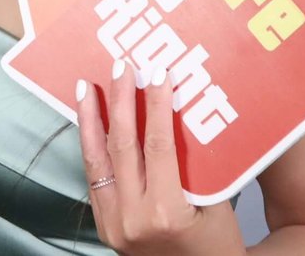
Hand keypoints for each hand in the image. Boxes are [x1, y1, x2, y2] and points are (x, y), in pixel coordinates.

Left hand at [76, 62, 245, 255]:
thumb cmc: (217, 247)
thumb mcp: (217, 206)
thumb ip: (195, 165)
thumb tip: (177, 113)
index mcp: (165, 212)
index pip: (157, 145)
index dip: (156, 105)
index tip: (156, 72)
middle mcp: (132, 217)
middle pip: (122, 145)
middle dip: (120, 101)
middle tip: (121, 67)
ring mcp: (113, 224)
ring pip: (96, 160)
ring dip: (90, 119)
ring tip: (88, 88)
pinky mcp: (104, 227)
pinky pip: (94, 178)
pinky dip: (91, 147)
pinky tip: (89, 124)